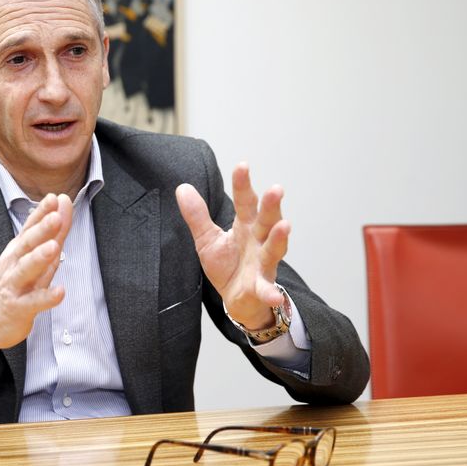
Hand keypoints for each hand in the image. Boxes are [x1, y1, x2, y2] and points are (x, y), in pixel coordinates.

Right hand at [0, 193, 72, 358]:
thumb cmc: (14, 285)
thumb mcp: (32, 257)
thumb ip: (51, 233)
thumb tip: (64, 205)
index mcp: (18, 250)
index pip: (30, 227)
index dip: (42, 213)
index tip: (55, 198)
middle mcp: (13, 264)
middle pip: (27, 244)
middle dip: (41, 230)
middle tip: (55, 217)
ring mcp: (14, 286)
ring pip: (26, 270)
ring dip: (39, 258)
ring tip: (53, 247)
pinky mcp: (18, 308)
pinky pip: (33, 302)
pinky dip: (47, 297)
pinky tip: (60, 292)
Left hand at [176, 163, 289, 329]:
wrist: (237, 299)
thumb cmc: (227, 266)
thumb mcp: (207, 239)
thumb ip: (197, 216)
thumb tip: (182, 187)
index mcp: (245, 226)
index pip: (245, 202)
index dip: (243, 185)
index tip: (243, 165)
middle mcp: (258, 241)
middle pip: (266, 220)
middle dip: (271, 206)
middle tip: (276, 189)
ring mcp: (263, 264)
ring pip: (273, 249)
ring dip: (279, 238)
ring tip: (284, 226)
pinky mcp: (260, 287)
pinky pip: (267, 289)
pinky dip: (271, 292)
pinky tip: (276, 295)